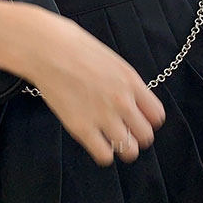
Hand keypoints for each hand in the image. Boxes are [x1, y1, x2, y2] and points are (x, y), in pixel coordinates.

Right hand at [17, 7, 166, 167]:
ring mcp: (103, 117)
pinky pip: (105, 156)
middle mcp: (122, 102)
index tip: (138, 119)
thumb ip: (123, 82)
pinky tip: (95, 142)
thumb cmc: (73, 46)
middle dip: (136, 135)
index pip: (157, 115)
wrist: (46, 49)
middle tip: (124, 131)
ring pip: (129, 151)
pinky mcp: (82, 129)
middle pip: (146, 136)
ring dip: (122, 148)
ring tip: (110, 140)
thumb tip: (129, 96)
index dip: (148, 120)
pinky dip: (103, 154)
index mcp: (131, 82)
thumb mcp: (110, 59)